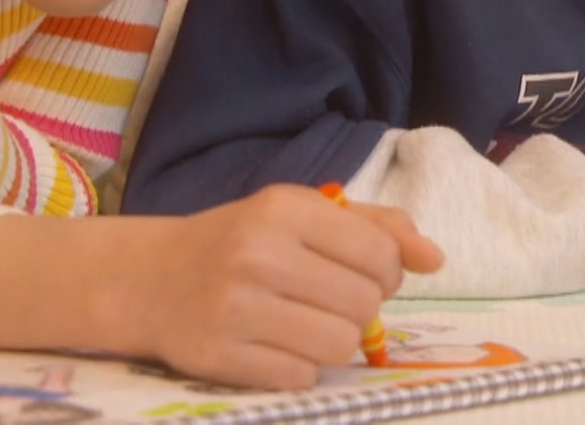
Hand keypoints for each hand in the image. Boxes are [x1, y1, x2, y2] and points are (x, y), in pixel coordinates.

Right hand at [125, 184, 443, 388]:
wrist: (148, 279)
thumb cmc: (240, 242)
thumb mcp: (301, 215)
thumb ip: (376, 228)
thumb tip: (436, 259)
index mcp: (284, 208)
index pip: (380, 254)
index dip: (389, 273)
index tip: (368, 275)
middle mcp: (259, 254)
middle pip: (364, 304)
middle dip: (362, 309)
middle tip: (332, 301)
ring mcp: (235, 308)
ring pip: (339, 345)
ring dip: (335, 342)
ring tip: (305, 324)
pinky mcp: (218, 357)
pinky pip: (301, 377)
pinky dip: (300, 367)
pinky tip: (275, 345)